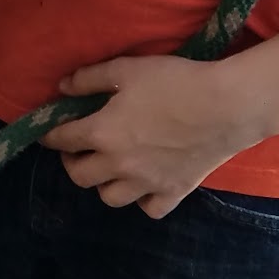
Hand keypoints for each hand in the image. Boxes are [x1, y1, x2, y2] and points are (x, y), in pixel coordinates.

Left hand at [39, 55, 269, 218]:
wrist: (228, 105)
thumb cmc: (174, 82)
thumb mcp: (126, 69)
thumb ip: (89, 79)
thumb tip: (61, 87)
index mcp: (102, 133)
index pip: (60, 140)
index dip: (50, 135)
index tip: (50, 131)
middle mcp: (119, 165)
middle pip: (79, 176)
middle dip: (72, 162)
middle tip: (80, 148)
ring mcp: (147, 183)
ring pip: (110, 198)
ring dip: (104, 183)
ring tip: (110, 167)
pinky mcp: (174, 192)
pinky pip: (150, 210)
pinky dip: (143, 200)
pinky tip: (146, 184)